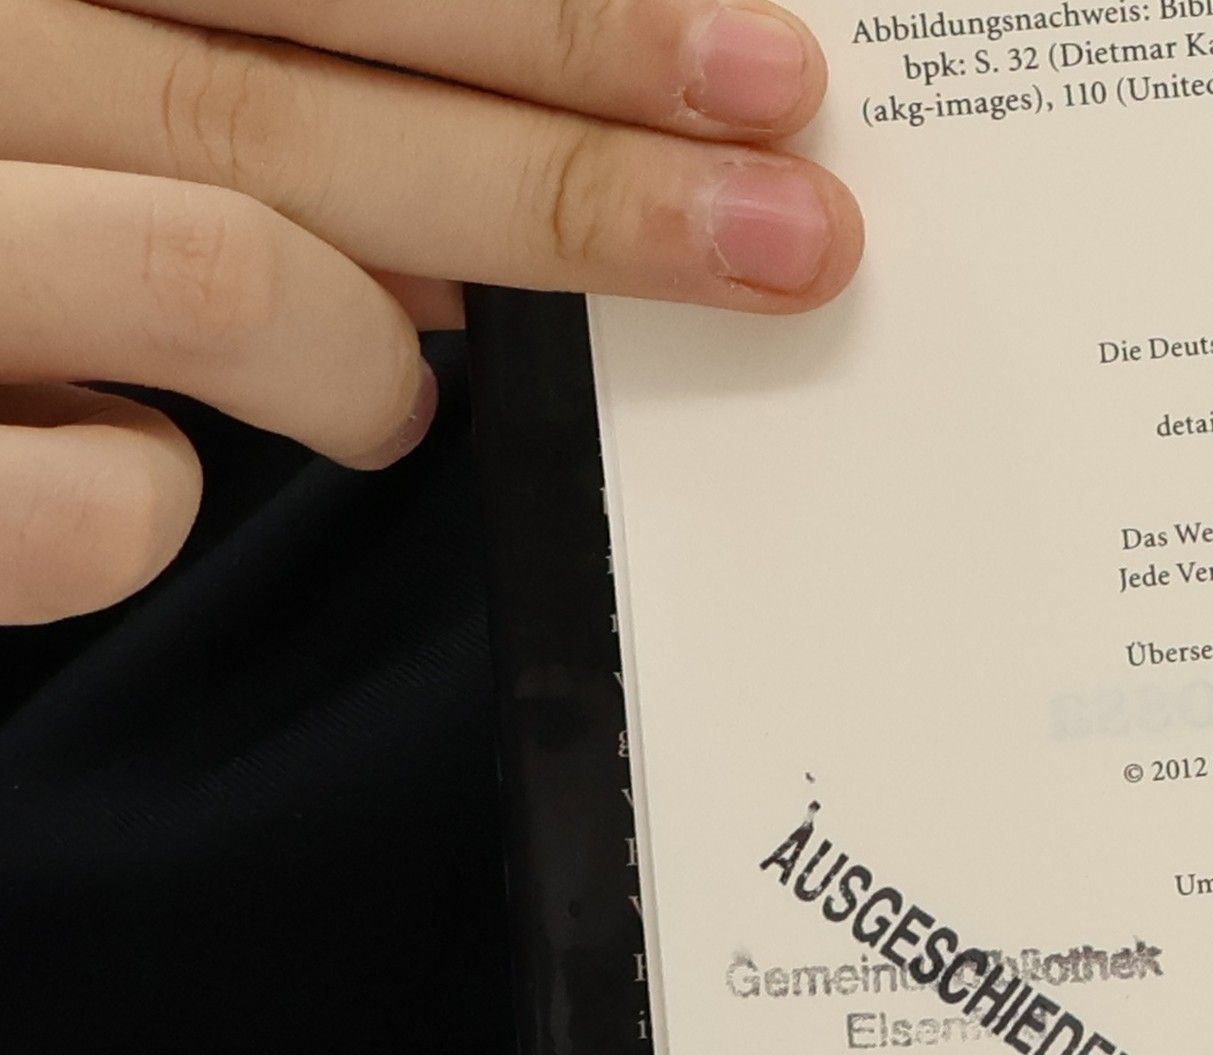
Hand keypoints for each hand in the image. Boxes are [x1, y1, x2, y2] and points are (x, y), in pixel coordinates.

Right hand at [0, 0, 862, 622]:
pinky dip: (171, 503)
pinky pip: (109, 501)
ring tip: (401, 407)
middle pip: (308, 99)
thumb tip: (452, 221)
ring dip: (373, 362)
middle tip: (792, 237)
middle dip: (584, 185)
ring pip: (231, 271)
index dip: (564, 15)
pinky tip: (151, 477)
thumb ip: (213, 92)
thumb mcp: (49, 77)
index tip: (764, 68)